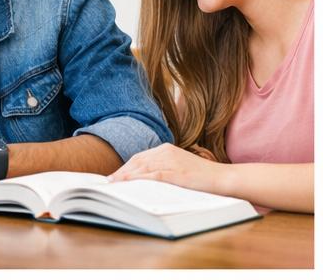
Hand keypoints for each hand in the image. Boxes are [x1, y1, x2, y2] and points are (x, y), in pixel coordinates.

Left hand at [108, 143, 224, 192]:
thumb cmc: (201, 177)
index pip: (139, 157)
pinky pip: (154, 174)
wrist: (223, 178)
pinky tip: (130, 183)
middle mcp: (166, 152)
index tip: (114, 176)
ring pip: (143, 166)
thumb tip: (142, 179)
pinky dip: (139, 178)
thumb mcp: (178, 168)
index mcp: (166, 149)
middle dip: (122, 171)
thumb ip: (161, 170)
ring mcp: (172, 161)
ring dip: (126, 175)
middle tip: (109, 182)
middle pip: (137, 161)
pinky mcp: (177, 172)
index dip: (125, 167)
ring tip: (114, 183)